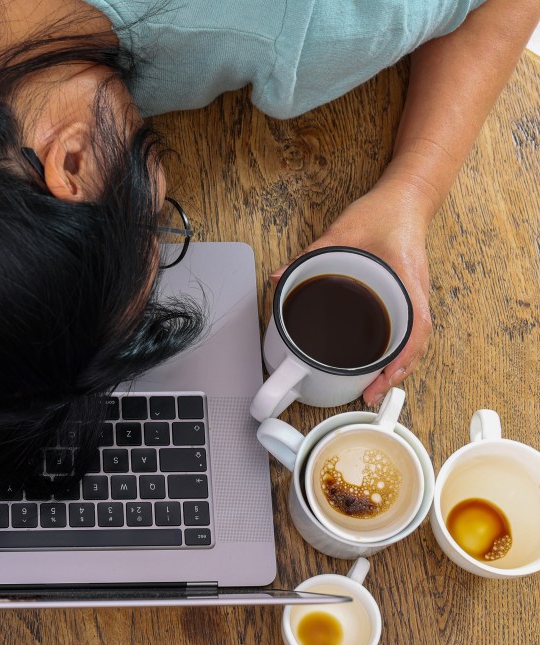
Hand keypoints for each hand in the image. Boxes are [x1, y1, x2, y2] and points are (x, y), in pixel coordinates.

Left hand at [271, 181, 433, 405]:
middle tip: (370, 394)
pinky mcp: (407, 295)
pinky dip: (396, 351)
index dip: (401, 358)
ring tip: (374, 387)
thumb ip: (308, 255)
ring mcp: (414, 295)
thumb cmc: (382, 213)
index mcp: (405, 278)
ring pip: (413, 340)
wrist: (405, 198)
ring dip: (397, 366)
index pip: (416, 326)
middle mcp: (415, 291)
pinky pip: (408, 330)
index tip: (383, 378)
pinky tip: (380, 363)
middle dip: (396, 373)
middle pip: (416, 343)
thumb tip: (279, 277)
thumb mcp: (341, 232)